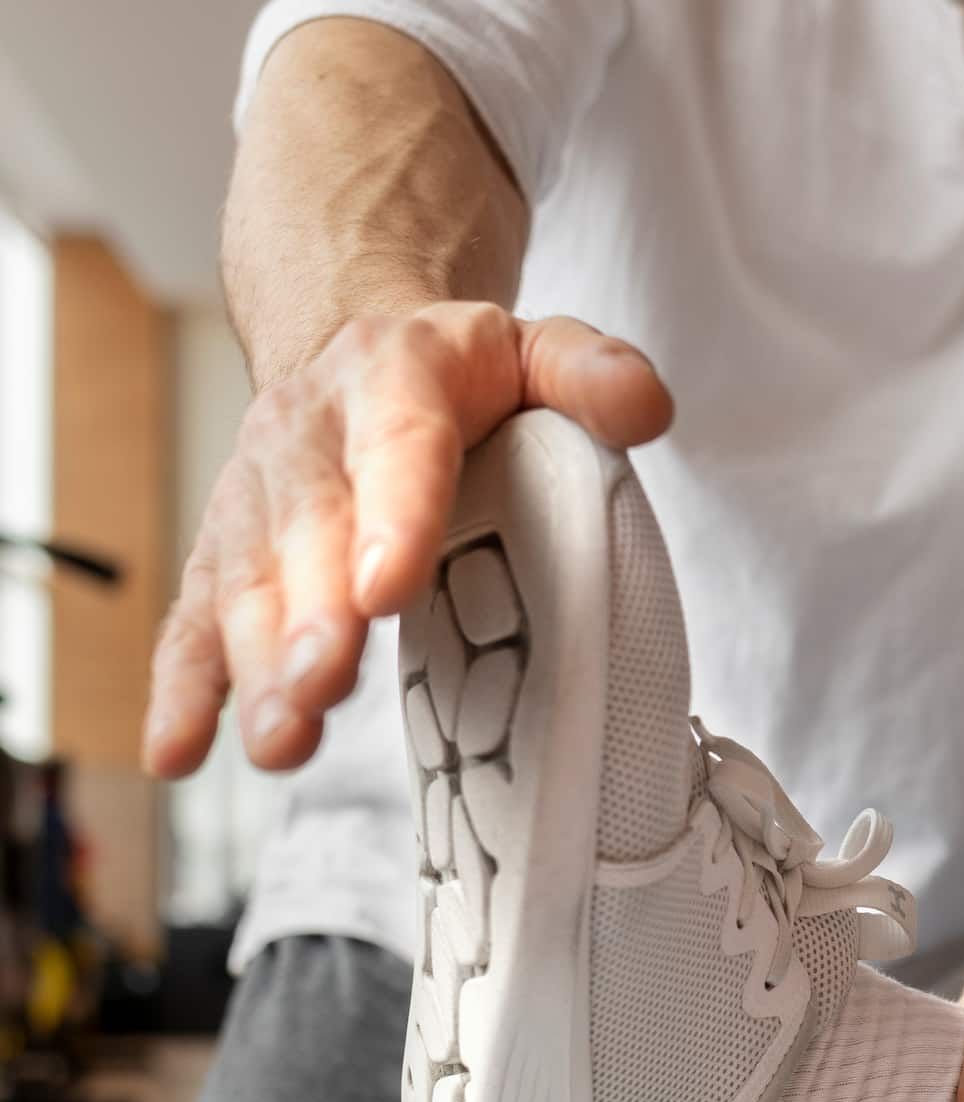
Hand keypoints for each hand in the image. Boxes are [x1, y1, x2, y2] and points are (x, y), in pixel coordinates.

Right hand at [143, 301, 672, 777]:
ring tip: (280, 740)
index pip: (399, 446)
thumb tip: (647, 407)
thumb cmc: (463, 378)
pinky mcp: (226, 554)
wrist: (356, 348)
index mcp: (394, 376)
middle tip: (323, 686)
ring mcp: (258, 499)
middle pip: (308, 531)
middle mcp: (309, 435)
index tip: (387, 587)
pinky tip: (178, 753)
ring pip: (247, 586)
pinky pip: (196, 619)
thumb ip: (590, 374)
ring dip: (256, 667)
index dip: (392, 517)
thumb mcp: (537, 349)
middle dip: (312, 617)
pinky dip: (183, 688)